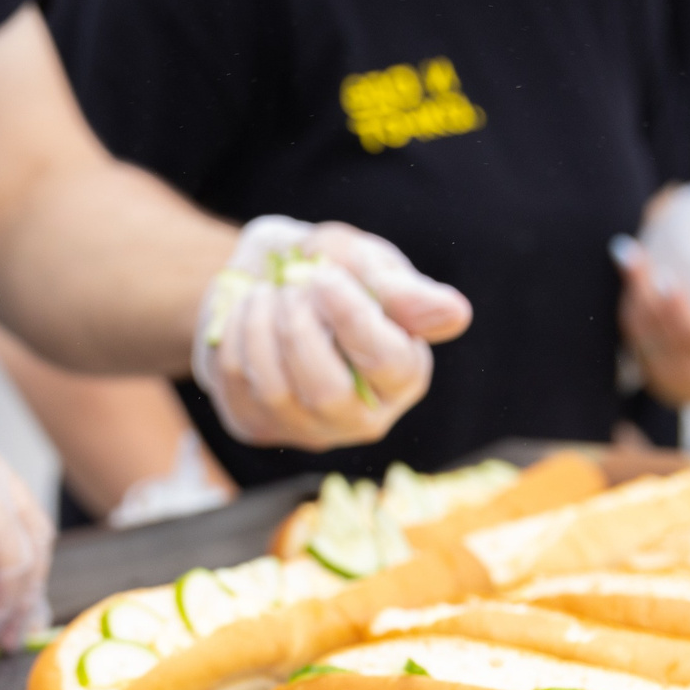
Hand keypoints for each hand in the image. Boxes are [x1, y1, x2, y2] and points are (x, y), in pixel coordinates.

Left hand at [192, 217, 469, 449]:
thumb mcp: (362, 260)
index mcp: (405, 372)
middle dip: (299, 328)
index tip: (324, 275)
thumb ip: (400, 287)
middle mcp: (365, 416)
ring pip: (277, 391)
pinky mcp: (258, 426)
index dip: (352, 318)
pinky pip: (238, 386)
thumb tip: (454, 316)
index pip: (389, 362)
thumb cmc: (326, 269)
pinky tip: (246, 312)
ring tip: (266, 290)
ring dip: (262, 326)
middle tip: (291, 282)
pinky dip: (235, 335)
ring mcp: (308, 429)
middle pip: (327, 392)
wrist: (263, 279)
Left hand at [617, 252, 689, 407]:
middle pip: (656, 321)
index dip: (677, 305)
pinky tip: (624, 263)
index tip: (666, 278)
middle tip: (631, 251)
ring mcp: (656, 356)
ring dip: (631, 287)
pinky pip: (630, 321)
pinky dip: (627, 293)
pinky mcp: (638, 349)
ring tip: (627, 252)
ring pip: (639, 321)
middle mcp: (681, 357)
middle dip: (642, 286)